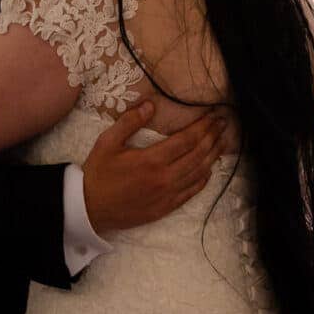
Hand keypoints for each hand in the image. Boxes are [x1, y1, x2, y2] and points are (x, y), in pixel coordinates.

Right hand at [82, 103, 226, 238]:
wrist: (89, 208)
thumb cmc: (98, 173)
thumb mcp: (108, 142)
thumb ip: (130, 122)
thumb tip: (150, 105)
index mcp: (152, 159)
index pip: (188, 139)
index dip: (204, 126)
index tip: (214, 115)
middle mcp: (165, 177)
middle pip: (199, 154)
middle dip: (214, 136)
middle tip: (224, 123)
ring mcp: (168, 194)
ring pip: (199, 172)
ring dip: (213, 155)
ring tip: (223, 142)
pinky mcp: (166, 207)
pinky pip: (192, 191)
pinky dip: (204, 178)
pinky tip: (209, 169)